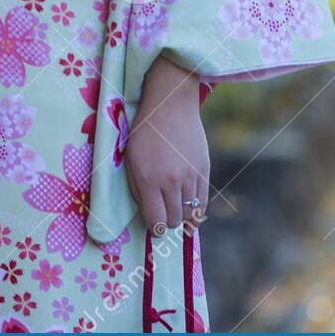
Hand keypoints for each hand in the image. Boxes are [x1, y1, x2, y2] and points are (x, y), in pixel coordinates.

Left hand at [124, 55, 209, 237]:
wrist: (170, 106)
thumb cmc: (143, 132)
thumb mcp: (130, 160)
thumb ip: (137, 189)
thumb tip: (148, 215)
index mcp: (149, 180)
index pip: (157, 220)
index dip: (155, 229)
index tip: (153, 228)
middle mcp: (172, 181)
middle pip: (175, 220)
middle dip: (167, 223)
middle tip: (162, 216)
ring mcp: (191, 176)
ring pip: (191, 214)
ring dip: (182, 216)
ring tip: (174, 209)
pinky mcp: (204, 170)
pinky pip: (203, 201)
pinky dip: (196, 208)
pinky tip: (189, 205)